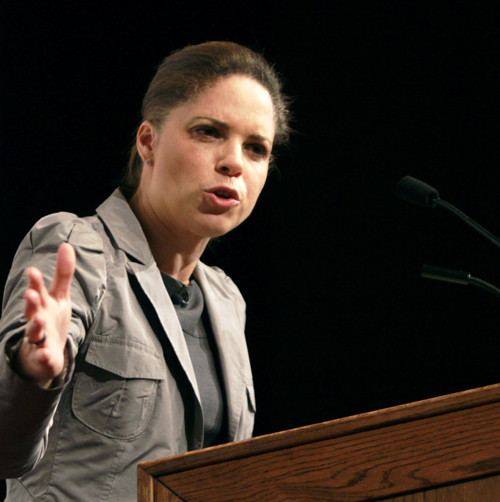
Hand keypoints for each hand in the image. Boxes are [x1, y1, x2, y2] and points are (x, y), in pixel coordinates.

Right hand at [17, 243, 75, 388]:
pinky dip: (44, 355)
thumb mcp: (59, 296)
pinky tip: (46, 354)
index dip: (35, 282)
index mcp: (42, 304)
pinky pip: (43, 357)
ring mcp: (39, 338)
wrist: (45, 353)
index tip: (32, 271)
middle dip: (31, 301)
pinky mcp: (43, 356)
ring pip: (35, 332)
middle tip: (31, 294)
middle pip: (32, 309)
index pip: (38, 291)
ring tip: (40, 319)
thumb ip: (62, 273)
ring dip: (36, 325)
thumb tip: (66, 244)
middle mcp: (37, 319)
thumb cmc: (50, 318)